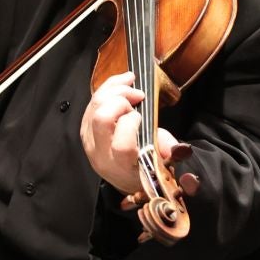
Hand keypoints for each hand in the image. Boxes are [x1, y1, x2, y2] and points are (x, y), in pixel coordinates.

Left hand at [79, 71, 183, 195]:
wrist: (123, 176)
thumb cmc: (144, 167)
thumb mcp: (161, 163)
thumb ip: (166, 150)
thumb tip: (175, 147)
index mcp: (121, 165)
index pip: (121, 144)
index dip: (132, 124)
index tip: (142, 117)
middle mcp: (101, 153)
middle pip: (102, 118)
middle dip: (122, 100)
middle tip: (137, 98)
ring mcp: (88, 140)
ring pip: (94, 106)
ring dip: (114, 89)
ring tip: (131, 83)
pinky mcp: (83, 129)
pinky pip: (91, 102)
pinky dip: (107, 88)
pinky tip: (122, 83)